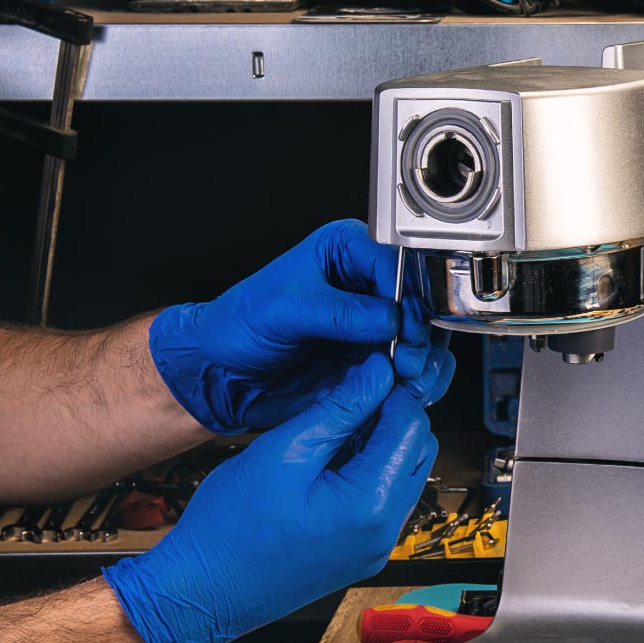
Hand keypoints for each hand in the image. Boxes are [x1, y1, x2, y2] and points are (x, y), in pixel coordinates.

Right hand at [103, 353, 436, 642]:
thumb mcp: (283, 451)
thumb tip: (376, 374)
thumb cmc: (230, 529)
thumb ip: (338, 409)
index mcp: (372, 504)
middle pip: (417, 450)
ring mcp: (374, 546)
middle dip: (392, 414)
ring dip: (380, 441)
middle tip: (349, 391)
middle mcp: (384, 530)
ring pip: (402, 473)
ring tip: (334, 421)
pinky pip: (382, 499)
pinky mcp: (359, 552)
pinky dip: (368, 469)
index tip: (367, 368)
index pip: (411, 425)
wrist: (201, 591)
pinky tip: (330, 454)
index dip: (391, 388)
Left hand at [148, 219, 452, 433]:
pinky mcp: (369, 362)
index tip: (405, 326)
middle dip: (420, 334)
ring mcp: (370, 327)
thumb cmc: (238, 326)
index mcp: (345, 252)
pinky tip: (401, 391)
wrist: (221, 374)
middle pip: (418, 303)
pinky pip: (406, 371)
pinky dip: (410, 384)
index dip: (408, 296)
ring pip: (421, 340)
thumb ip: (339, 312)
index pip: (398, 263)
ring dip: (422, 362)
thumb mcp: (284, 309)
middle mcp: (364, 287)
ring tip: (406, 378)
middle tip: (406, 358)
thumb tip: (388, 319)